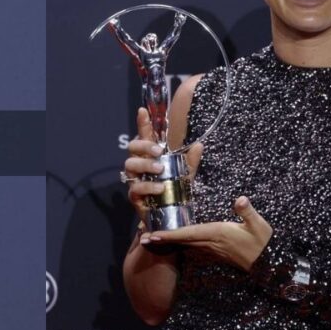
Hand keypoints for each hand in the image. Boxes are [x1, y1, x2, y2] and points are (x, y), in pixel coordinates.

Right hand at [124, 107, 202, 222]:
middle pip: (133, 148)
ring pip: (130, 165)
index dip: (143, 123)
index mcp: (151, 157)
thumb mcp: (186, 175)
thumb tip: (199, 145)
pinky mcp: (134, 196)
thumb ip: (190, 161)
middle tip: (158, 150)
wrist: (171, 218)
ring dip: (145, 165)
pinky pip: (136, 188)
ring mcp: (135, 180)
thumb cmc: (175, 192)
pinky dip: (148, 186)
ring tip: (160, 169)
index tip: (143, 111)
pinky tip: (160, 188)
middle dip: (144, 146)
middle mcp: (140, 166)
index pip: (144, 136)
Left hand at [140, 196, 272, 271]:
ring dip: (167, 241)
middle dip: (162, 239)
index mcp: (216, 233)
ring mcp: (210, 248)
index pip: (188, 233)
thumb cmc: (262, 241)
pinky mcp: (213, 251)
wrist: (267, 263)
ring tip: (150, 237)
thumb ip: (248, 212)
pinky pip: (191, 246)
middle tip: (142, 237)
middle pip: (180, 240)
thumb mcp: (258, 225)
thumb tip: (241, 200)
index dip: (170, 234)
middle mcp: (209, 242)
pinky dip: (178, 242)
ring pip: (184, 243)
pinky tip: (170, 240)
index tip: (153, 234)